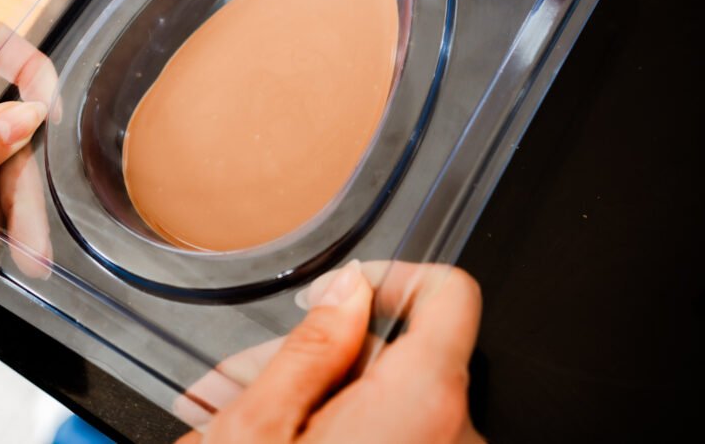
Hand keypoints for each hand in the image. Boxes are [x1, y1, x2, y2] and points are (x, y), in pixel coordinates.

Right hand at [174, 261, 483, 443]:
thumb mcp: (259, 430)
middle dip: (321, 351)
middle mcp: (455, 433)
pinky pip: (397, 427)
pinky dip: (343, 423)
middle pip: (401, 350)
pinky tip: (286, 435)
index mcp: (422, 403)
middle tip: (249, 376)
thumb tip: (345, 288)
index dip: (393, 276)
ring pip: (390, 394)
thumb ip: (310, 347)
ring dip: (321, 392)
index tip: (341, 292)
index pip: (450, 292)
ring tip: (250, 416)